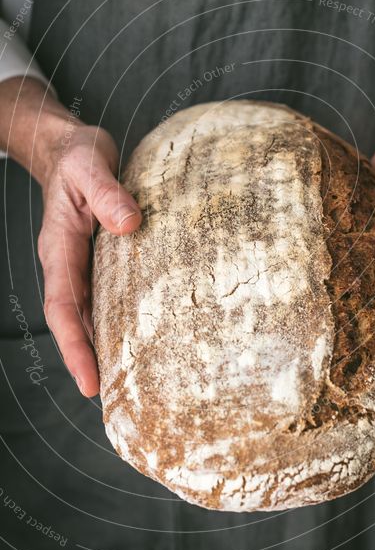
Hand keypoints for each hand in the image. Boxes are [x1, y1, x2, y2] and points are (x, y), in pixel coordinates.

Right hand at [0, 76, 141, 396]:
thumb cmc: (79, 156)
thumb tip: (130, 225)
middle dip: (89, 360)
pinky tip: (138, 336)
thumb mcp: (91, 165)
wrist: (71, 149)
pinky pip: (104, 296)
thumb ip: (108, 192)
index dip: (74, 346)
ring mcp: (82, 263)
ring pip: (89, 314)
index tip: (89, 381)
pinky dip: (115, 321)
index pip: (63, 307)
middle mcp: (68, 262)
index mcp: (60, 247)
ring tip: (128, 382)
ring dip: (102, 346)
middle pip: (74, 322)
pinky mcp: (99, 258)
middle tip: (113, 400)